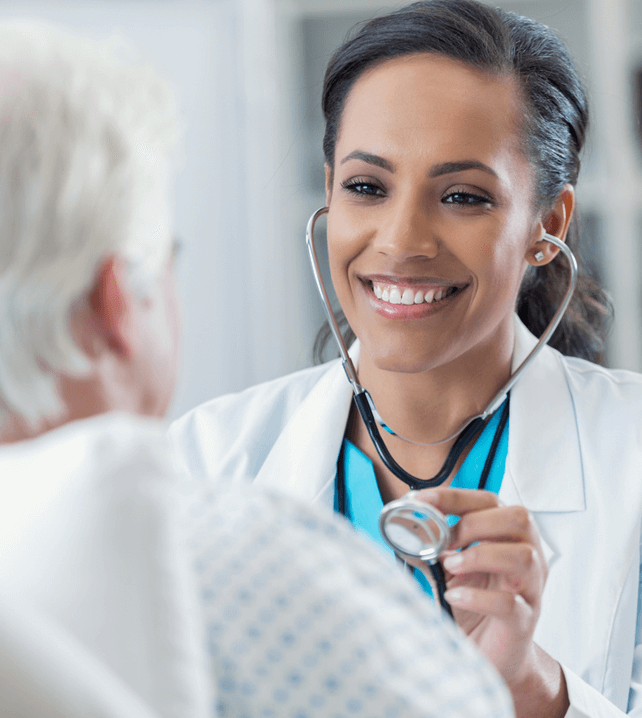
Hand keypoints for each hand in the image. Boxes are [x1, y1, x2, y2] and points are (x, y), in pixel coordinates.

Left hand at [415, 488, 567, 717]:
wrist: (492, 655)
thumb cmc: (475, 605)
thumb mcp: (450, 570)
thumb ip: (432, 548)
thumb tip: (403, 530)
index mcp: (508, 536)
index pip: (489, 500)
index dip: (454, 497)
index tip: (421, 501)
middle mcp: (527, 556)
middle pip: (518, 519)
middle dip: (474, 523)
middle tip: (445, 540)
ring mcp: (530, 588)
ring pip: (523, 557)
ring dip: (479, 555)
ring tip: (450, 565)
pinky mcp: (524, 621)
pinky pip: (510, 603)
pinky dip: (477, 596)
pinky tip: (454, 596)